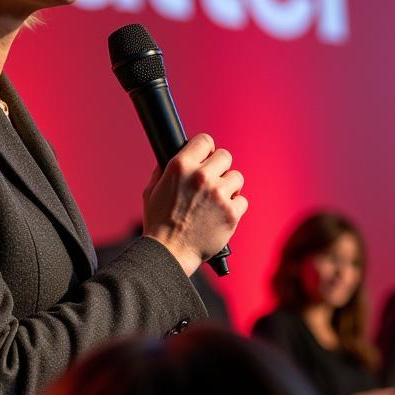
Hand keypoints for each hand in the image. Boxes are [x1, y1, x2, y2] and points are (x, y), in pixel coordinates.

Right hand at [142, 133, 246, 276]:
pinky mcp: (231, 213)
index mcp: (180, 166)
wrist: (169, 253)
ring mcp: (218, 194)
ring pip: (237, 178)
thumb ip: (163, 172)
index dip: (206, 149)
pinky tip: (222, 214)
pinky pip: (243, 201)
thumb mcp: (151, 191)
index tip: (207, 157)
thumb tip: (172, 159)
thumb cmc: (158, 224)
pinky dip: (235, 208)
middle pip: (225, 156)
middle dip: (220, 168)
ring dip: (229, 188)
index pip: (205, 140)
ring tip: (217, 200)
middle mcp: (201, 176)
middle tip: (213, 181)